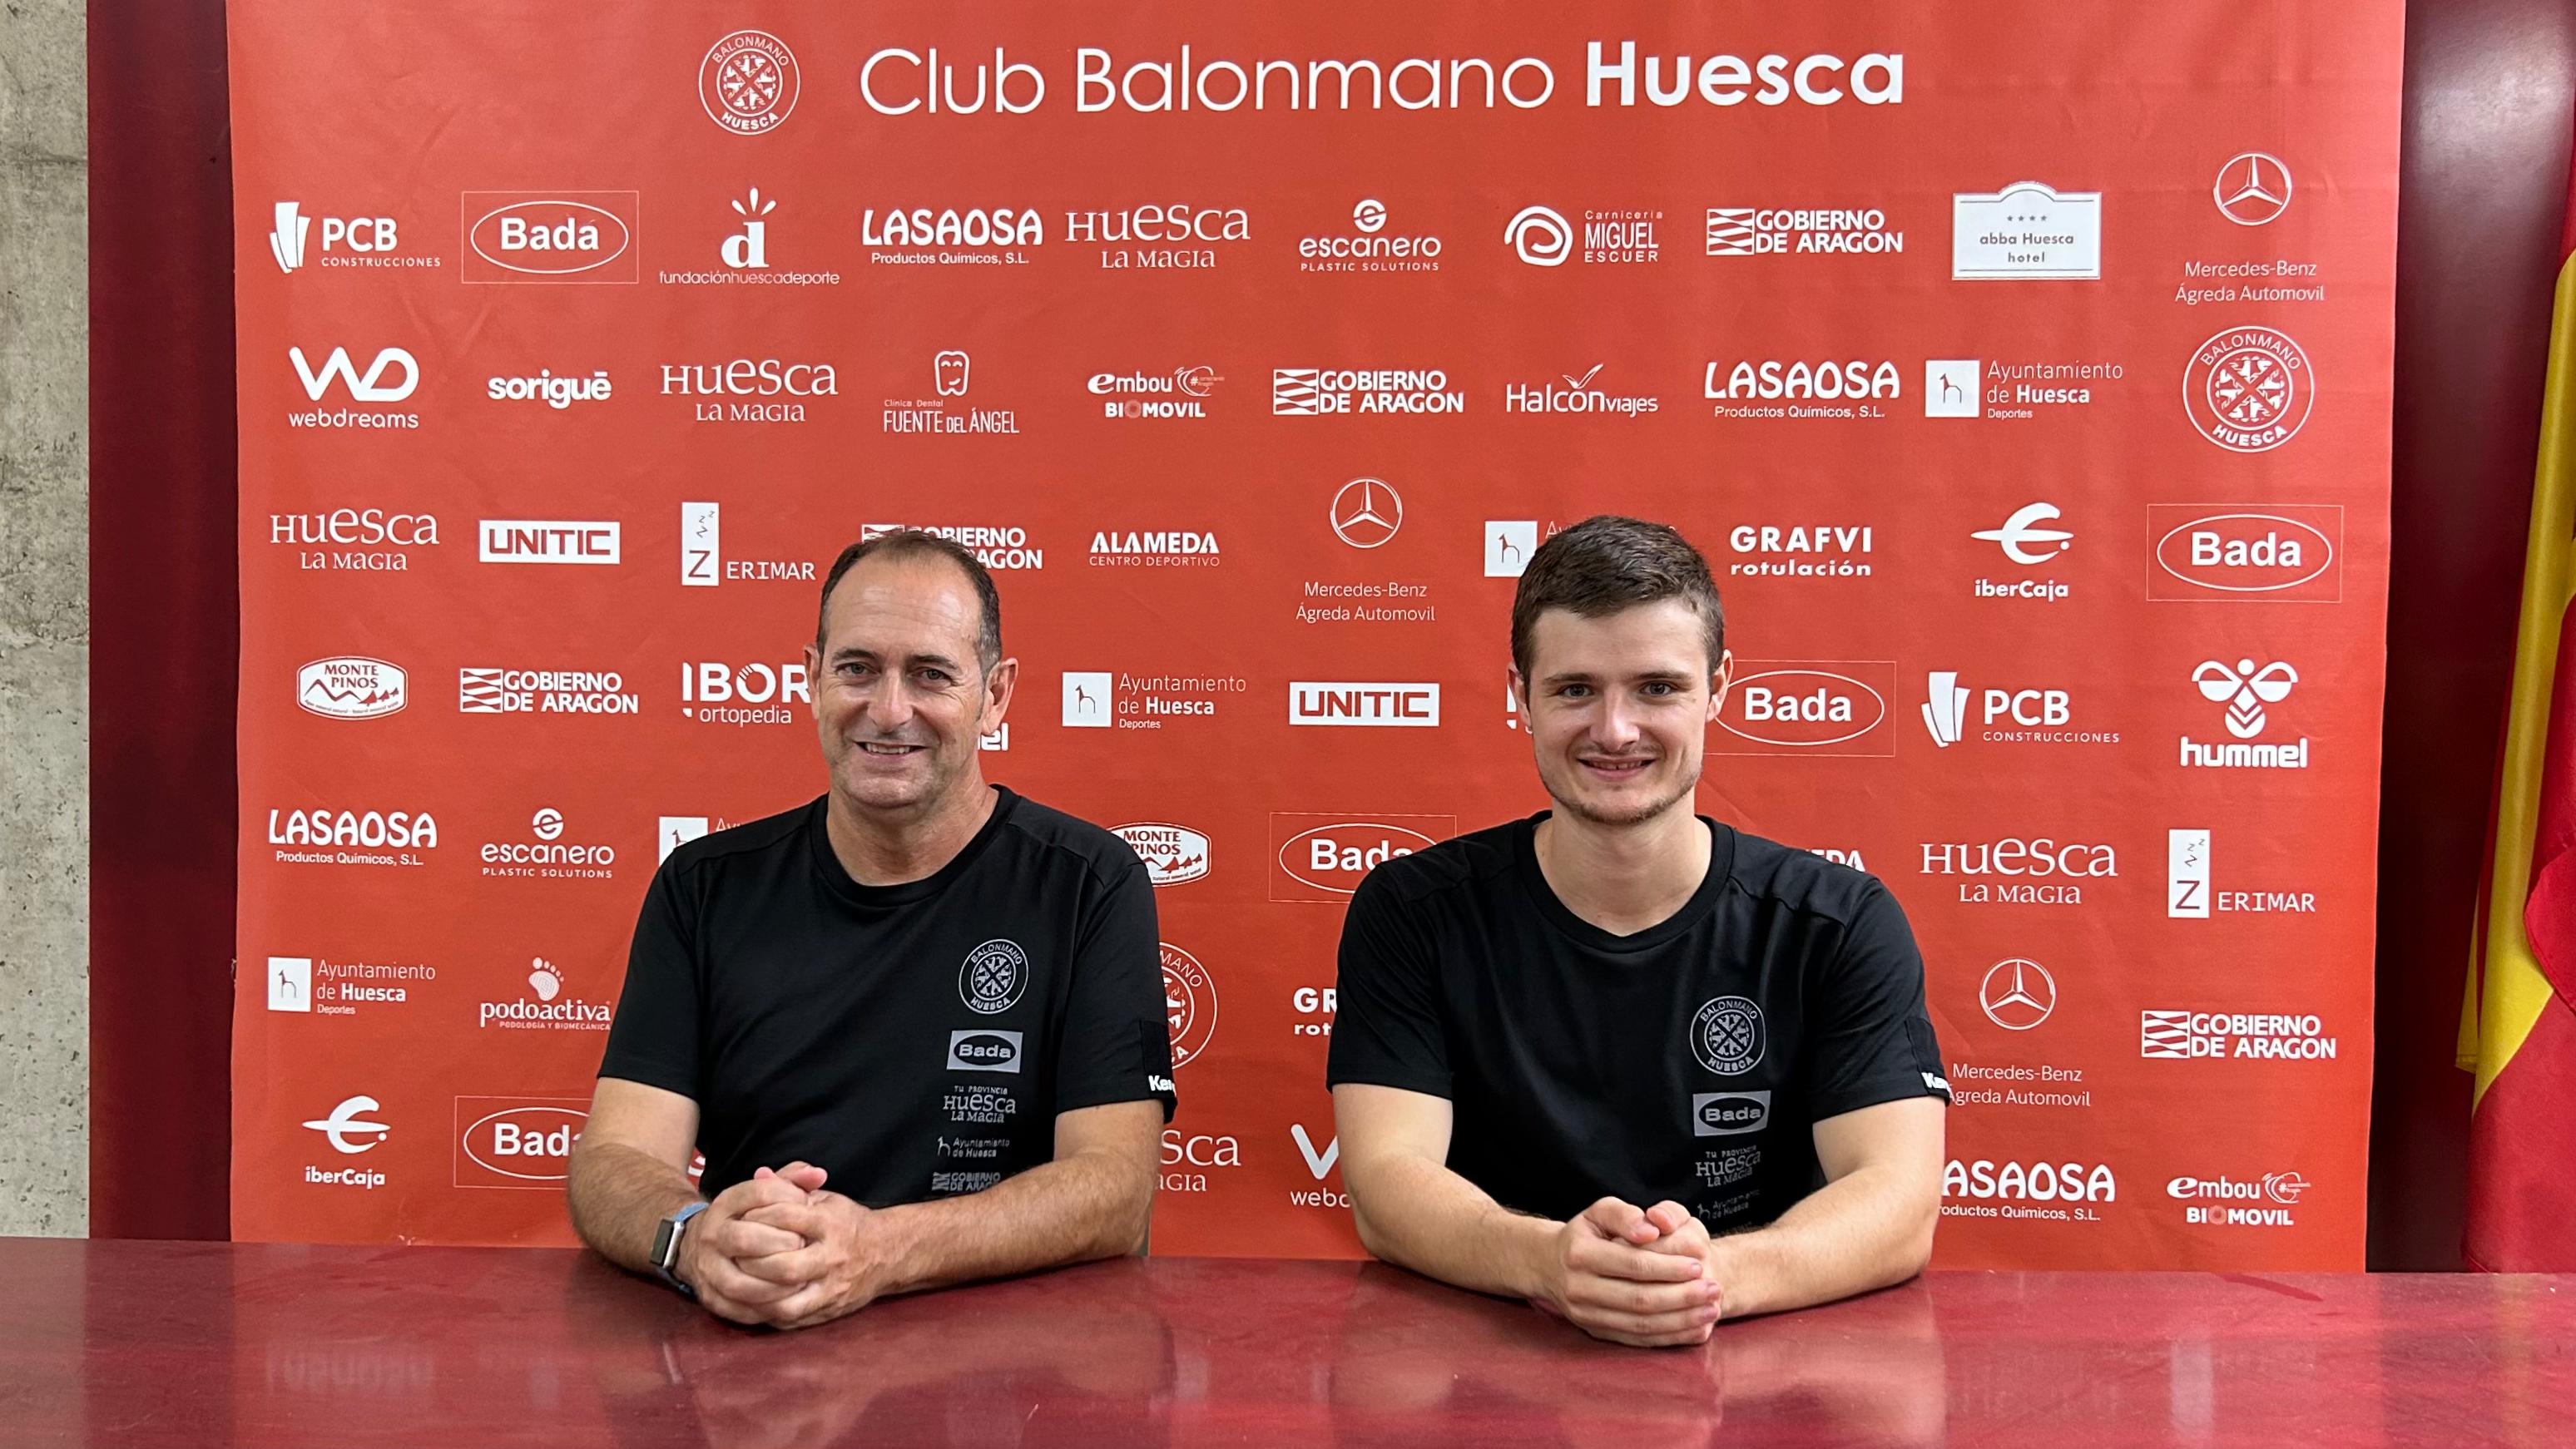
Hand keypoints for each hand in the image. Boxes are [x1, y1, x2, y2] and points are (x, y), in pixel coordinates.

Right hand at [677, 1163, 827, 1325]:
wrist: (696, 1246)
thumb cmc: (744, 1218)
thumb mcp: (761, 1194)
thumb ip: (792, 1180)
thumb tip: (819, 1175)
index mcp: (726, 1204)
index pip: (757, 1194)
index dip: (788, 1198)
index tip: (808, 1205)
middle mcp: (712, 1235)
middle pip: (744, 1238)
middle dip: (779, 1244)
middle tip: (803, 1246)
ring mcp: (707, 1268)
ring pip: (738, 1282)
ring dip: (774, 1285)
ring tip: (801, 1281)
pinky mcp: (710, 1297)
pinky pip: (737, 1309)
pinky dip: (764, 1309)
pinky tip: (787, 1302)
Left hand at [733, 1188, 898, 1330]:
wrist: (888, 1254)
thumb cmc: (847, 1223)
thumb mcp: (825, 1197)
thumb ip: (792, 1185)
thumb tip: (760, 1174)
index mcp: (830, 1223)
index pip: (785, 1217)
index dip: (757, 1216)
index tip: (741, 1218)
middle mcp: (832, 1256)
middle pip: (783, 1264)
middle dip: (752, 1260)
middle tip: (734, 1254)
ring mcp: (831, 1287)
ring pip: (786, 1297)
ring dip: (757, 1291)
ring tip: (739, 1279)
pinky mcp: (829, 1309)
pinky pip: (792, 1317)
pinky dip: (768, 1310)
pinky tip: (753, 1300)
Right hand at [1531, 1197, 1722, 1347]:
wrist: (1549, 1266)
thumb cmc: (1586, 1234)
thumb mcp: (1599, 1212)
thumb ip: (1625, 1214)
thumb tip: (1651, 1230)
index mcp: (1579, 1254)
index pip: (1633, 1263)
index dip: (1669, 1266)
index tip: (1699, 1264)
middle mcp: (1579, 1288)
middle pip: (1639, 1298)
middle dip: (1682, 1296)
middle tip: (1714, 1289)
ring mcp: (1585, 1315)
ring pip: (1640, 1324)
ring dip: (1681, 1320)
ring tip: (1711, 1310)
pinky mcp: (1595, 1332)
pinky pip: (1636, 1340)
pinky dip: (1669, 1337)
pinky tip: (1694, 1329)